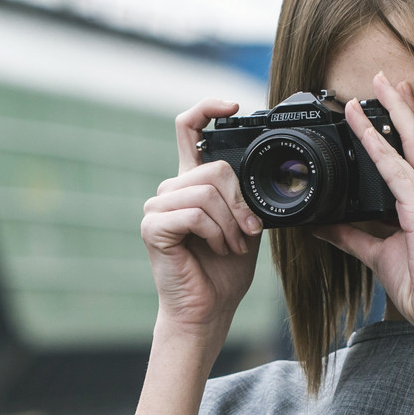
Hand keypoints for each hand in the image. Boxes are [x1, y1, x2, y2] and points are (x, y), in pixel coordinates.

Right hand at [143, 99, 263, 344]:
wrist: (210, 309)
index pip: (188, 128)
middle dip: (240, 202)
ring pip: (206, 192)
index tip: (232, 105)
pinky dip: (216, 233)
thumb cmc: (225, 271)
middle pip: (212, 167)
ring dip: (231, 223)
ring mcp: (157, 207)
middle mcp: (170, 189)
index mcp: (190, 183)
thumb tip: (261, 173)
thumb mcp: (245, 223)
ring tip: (233, 245)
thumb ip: (244, 195)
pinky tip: (217, 248)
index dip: (207, 108)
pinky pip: (195, 214)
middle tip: (248, 231)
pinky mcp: (152, 227)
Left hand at [312, 73, 413, 341]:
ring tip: (376, 86)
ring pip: (407, 146)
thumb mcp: (377, 255)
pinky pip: (395, 172)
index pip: (411, 155)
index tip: (387, 101)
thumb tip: (323, 225)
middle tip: (386, 77)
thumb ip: (350, 236)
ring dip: (390, 114)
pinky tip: (365, 131)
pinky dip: (378, 149)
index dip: (400, 126)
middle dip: (400, 106)